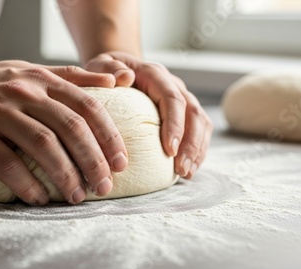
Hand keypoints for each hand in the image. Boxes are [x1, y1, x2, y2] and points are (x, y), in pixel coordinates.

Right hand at [0, 60, 127, 204]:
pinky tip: (39, 198)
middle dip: (94, 161)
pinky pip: (7, 164)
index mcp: (41, 80)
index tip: (121, 162)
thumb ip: (71, 76)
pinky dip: (27, 184)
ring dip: (66, 176)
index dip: (109, 136)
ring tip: (77, 196)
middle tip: (104, 186)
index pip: (88, 106)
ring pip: (43, 146)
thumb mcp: (29, 71)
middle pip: (71, 128)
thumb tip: (114, 80)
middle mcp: (23, 93)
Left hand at [84, 52, 212, 178]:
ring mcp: (181, 98)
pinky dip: (197, 150)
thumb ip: (108, 69)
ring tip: (186, 173)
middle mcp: (173, 85)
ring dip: (197, 149)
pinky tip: (188, 170)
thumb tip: (125, 77)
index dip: (175, 124)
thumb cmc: (105, 71)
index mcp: (155, 75)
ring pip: (201, 122)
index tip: (170, 150)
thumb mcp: (99, 64)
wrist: (117, 68)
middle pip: (193, 113)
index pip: (172, 99)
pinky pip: (198, 130)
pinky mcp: (183, 112)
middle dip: (191, 143)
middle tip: (182, 169)